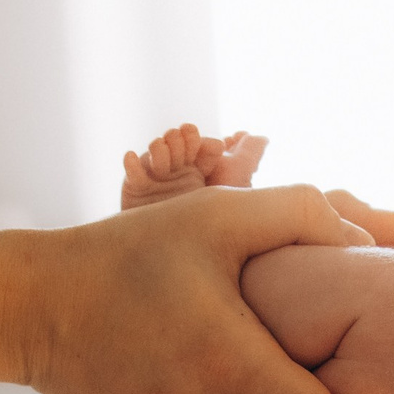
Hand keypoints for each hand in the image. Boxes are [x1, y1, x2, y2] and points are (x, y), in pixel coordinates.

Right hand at [122, 124, 268, 209]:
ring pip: (154, 151)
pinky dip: (132, 162)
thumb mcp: (238, 182)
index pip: (196, 142)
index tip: (199, 139)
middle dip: (177, 141)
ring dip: (158, 149)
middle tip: (183, 153)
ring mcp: (157, 179)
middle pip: (174, 143)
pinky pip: (132, 170)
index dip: (195, 138)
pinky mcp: (136, 190)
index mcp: (202, 168)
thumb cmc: (220, 221)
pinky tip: (135, 158)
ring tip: (163, 163)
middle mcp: (179, 172)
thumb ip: (249, 156)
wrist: (193, 257)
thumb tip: (261, 136)